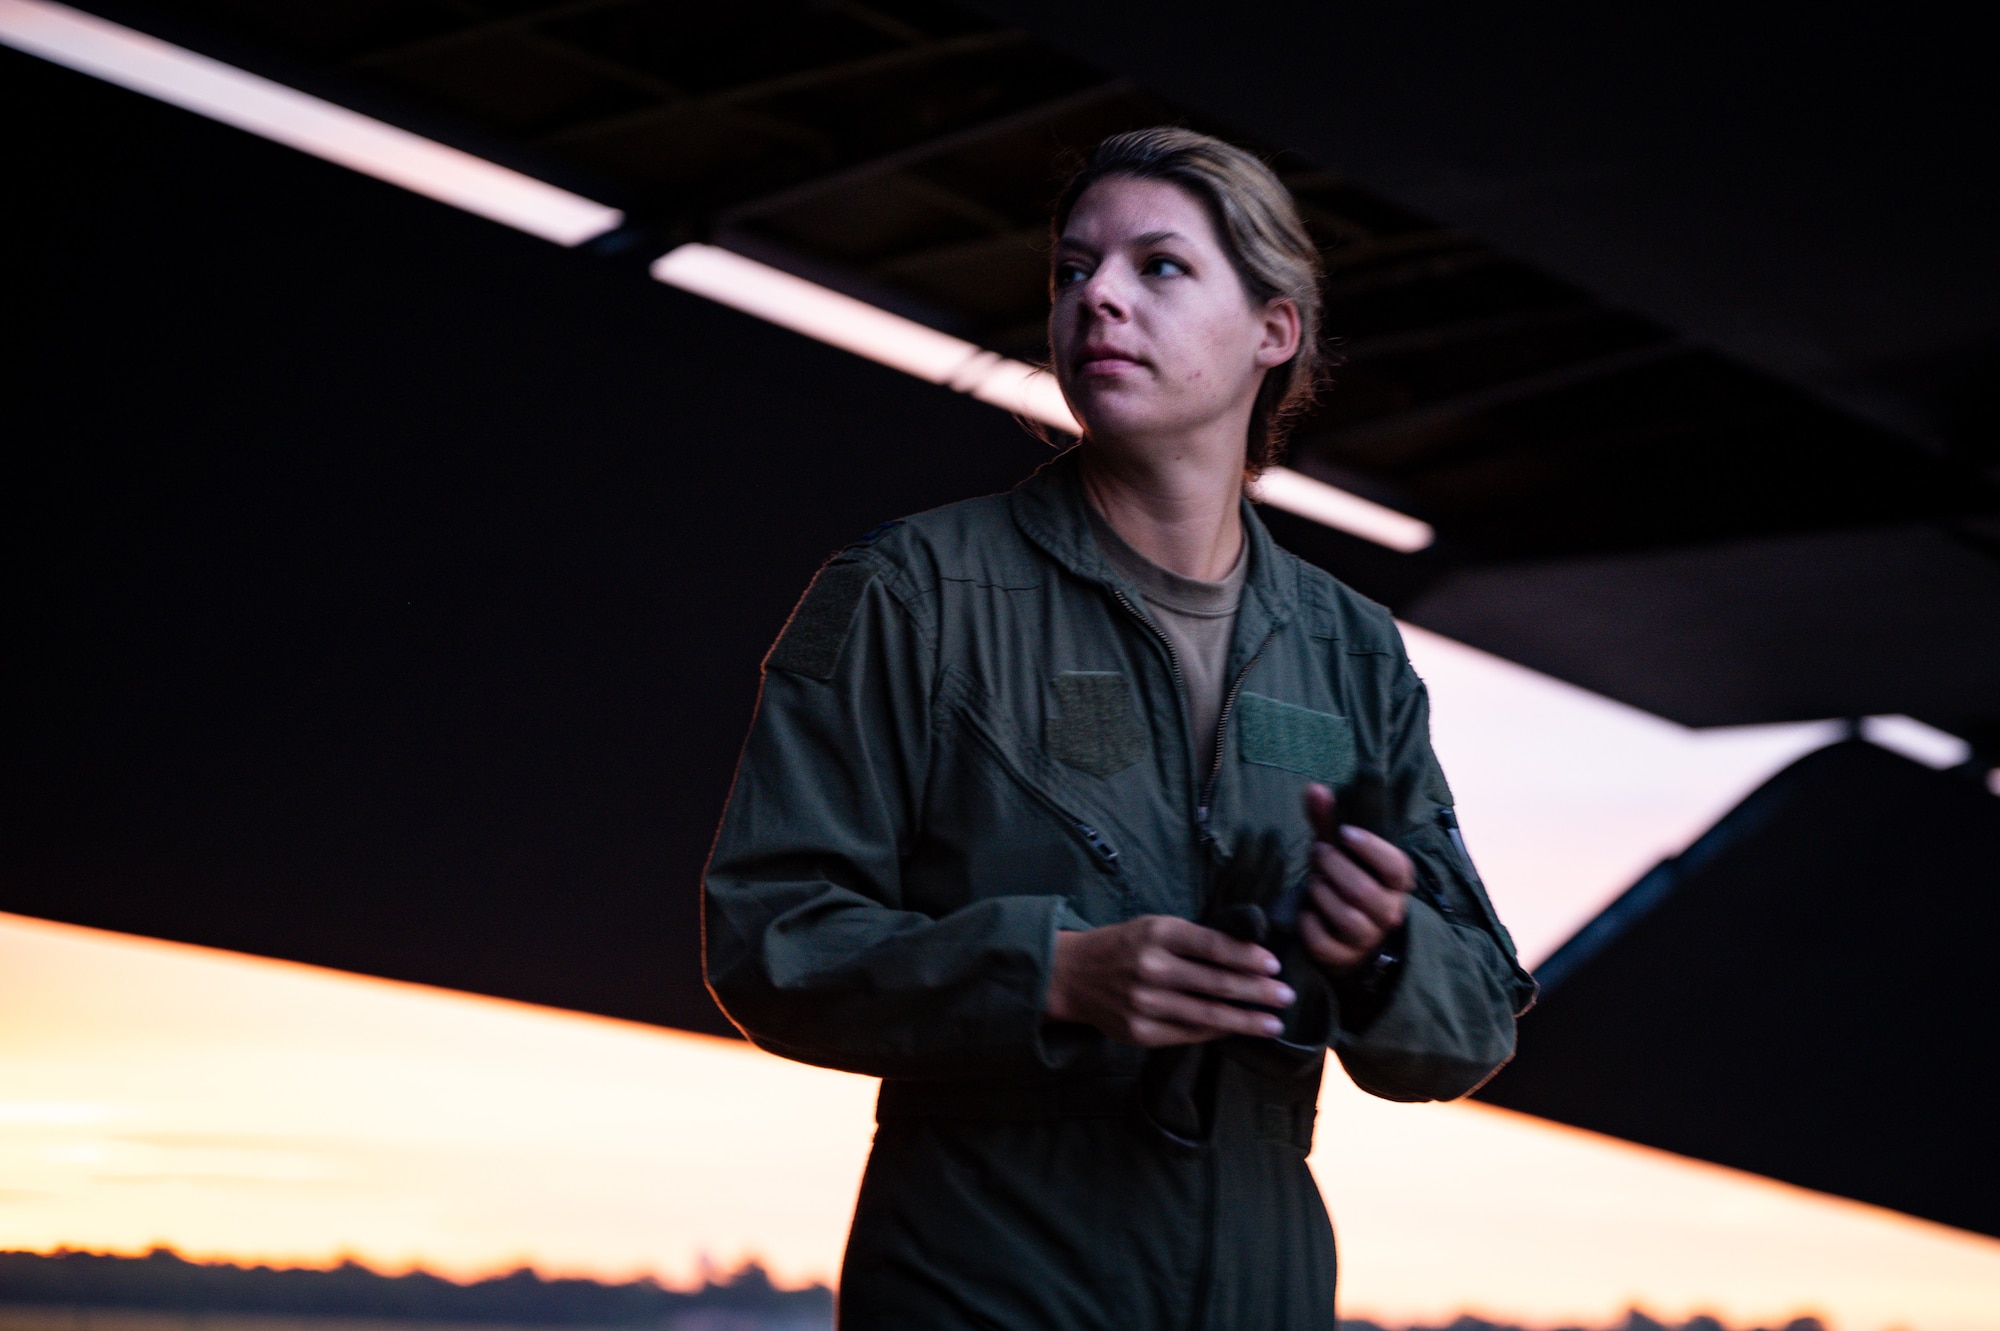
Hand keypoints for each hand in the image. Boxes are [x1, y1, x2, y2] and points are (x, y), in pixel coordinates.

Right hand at [1044, 915, 1295, 1046]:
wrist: (1072, 975)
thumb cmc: (1125, 946)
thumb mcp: (1155, 927)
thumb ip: (1195, 940)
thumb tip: (1250, 954)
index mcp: (1157, 934)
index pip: (1213, 946)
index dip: (1247, 957)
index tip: (1274, 965)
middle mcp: (1150, 968)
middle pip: (1215, 983)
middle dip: (1257, 992)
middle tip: (1286, 996)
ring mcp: (1144, 1003)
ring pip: (1206, 1015)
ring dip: (1245, 1020)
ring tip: (1273, 1023)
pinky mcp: (1139, 1032)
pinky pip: (1188, 1034)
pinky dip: (1217, 1032)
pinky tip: (1236, 1030)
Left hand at [1298, 783, 1414, 975]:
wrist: (1346, 935)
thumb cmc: (1345, 880)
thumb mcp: (1340, 851)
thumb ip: (1328, 821)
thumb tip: (1314, 788)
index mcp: (1398, 883)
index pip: (1396, 866)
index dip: (1369, 848)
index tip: (1344, 834)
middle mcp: (1390, 913)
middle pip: (1362, 890)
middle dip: (1332, 867)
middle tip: (1318, 854)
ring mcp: (1368, 939)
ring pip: (1345, 917)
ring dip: (1321, 893)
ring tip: (1314, 881)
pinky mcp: (1344, 959)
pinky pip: (1322, 941)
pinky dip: (1309, 922)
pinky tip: (1306, 910)